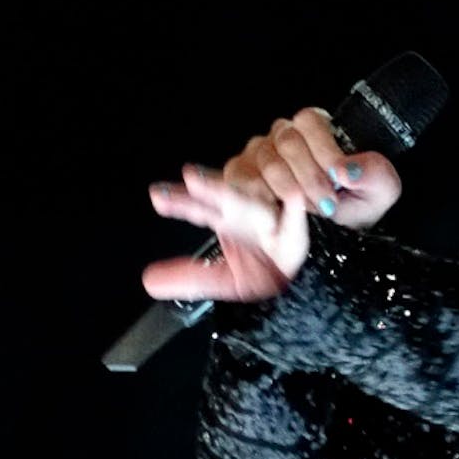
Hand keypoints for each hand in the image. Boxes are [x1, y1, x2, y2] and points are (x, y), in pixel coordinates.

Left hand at [142, 164, 307, 301]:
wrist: (310, 279)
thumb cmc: (268, 271)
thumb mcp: (226, 279)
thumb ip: (189, 278)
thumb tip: (147, 280)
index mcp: (229, 219)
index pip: (200, 208)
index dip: (181, 202)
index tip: (157, 196)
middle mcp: (250, 211)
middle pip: (229, 197)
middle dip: (212, 188)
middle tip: (191, 178)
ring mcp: (276, 217)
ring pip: (262, 201)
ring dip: (248, 192)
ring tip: (234, 189)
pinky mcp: (301, 227)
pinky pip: (298, 215)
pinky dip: (296, 208)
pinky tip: (294, 197)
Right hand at [225, 107, 402, 230]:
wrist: (335, 231)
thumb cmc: (357, 202)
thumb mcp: (380, 189)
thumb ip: (372, 173)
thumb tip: (346, 170)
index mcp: (316, 127)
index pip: (310, 123)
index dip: (324, 152)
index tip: (338, 180)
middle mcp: (283, 134)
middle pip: (288, 143)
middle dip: (310, 178)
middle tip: (326, 205)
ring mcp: (258, 152)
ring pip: (267, 163)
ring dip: (289, 191)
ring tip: (307, 214)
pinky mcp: (239, 173)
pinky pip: (240, 178)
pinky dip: (259, 198)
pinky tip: (278, 214)